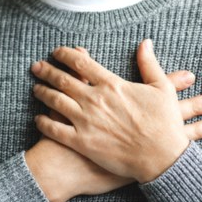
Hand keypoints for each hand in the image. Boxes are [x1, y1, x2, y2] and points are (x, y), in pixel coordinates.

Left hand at [31, 40, 201, 182]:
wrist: (162, 158)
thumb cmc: (164, 123)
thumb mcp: (161, 88)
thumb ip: (149, 63)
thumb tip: (146, 42)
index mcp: (111, 84)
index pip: (81, 63)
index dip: (65, 54)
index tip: (57, 52)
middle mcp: (94, 100)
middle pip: (62, 79)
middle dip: (47, 71)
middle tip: (36, 67)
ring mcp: (86, 121)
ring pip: (55, 102)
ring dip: (43, 93)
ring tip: (36, 88)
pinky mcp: (82, 142)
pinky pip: (55, 130)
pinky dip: (44, 123)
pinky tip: (38, 119)